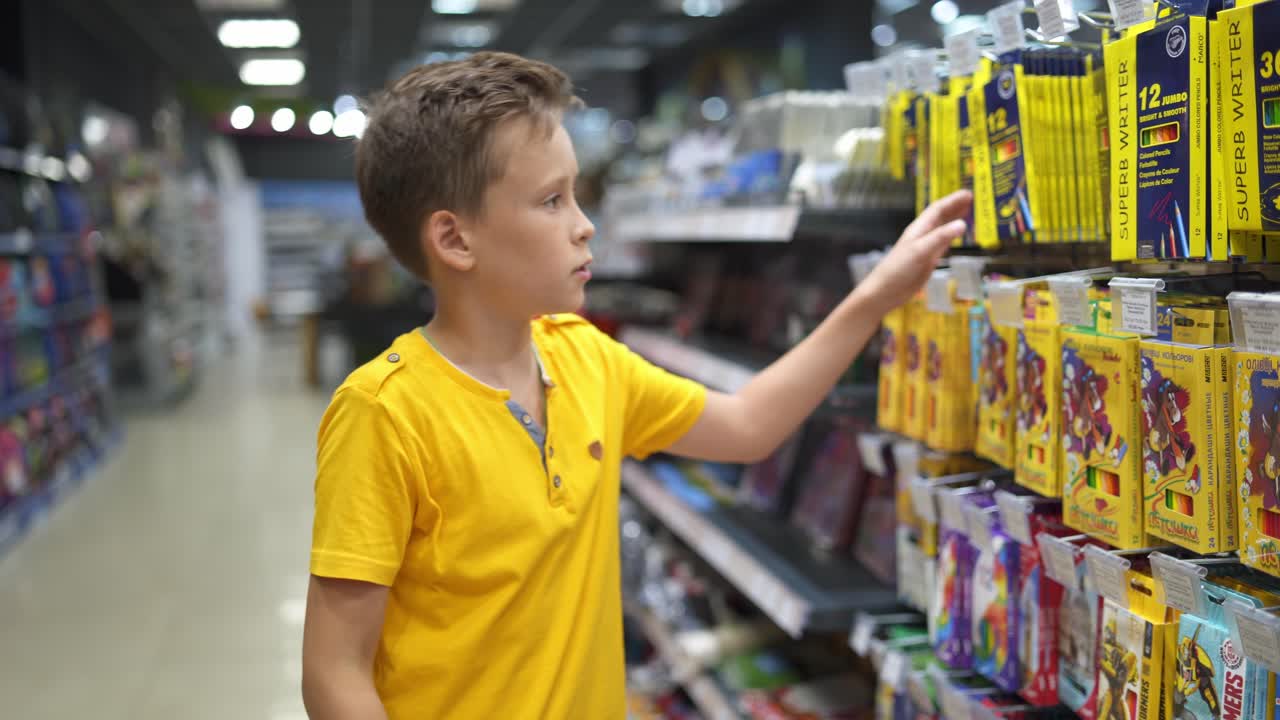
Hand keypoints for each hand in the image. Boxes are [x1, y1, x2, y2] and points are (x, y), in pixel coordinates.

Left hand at [855, 190, 972, 314]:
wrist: (886, 291)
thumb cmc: (899, 269)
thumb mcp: (921, 251)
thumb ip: (941, 237)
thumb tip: (962, 224)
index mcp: (919, 229)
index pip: (938, 209)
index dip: (953, 200)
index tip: (968, 193)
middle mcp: (923, 235)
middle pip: (941, 216)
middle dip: (955, 206)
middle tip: (971, 198)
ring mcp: (925, 247)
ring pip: (942, 228)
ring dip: (954, 219)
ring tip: (967, 211)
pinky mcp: (928, 260)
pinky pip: (942, 243)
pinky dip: (952, 236)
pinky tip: (957, 235)